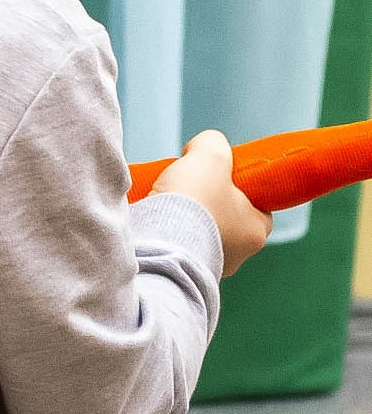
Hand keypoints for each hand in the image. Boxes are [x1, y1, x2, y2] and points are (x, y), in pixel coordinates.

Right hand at [154, 129, 270, 275]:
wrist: (160, 242)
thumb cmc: (194, 202)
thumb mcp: (210, 155)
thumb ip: (213, 143)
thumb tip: (204, 146)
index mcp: (257, 231)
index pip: (257, 204)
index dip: (237, 186)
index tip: (216, 176)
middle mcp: (239, 254)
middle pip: (226, 217)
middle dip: (207, 202)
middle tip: (186, 187)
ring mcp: (211, 266)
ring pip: (201, 233)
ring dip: (185, 219)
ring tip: (164, 203)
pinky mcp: (183, 270)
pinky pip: (180, 246)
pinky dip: (169, 234)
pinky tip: (156, 221)